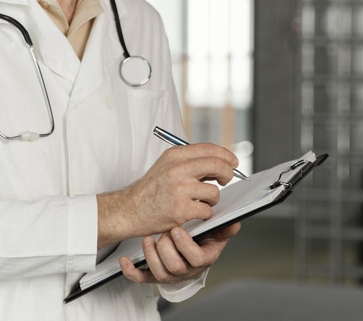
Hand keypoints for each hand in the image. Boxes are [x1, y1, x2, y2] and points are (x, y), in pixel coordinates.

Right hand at [97, 143, 239, 246]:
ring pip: (214, 191)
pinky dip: (205, 212)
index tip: (233, 162)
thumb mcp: (167, 166)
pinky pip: (207, 209)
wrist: (129, 210)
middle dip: (228, 173)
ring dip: (213, 198)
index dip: (226, 155)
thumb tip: (220, 161)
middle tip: (227, 179)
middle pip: (217, 165)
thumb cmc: (151, 190)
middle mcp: (177, 169)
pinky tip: (195, 211)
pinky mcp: (181, 209)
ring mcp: (179, 189)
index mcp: (175, 155)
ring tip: (202, 200)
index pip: (209, 149)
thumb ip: (191, 162)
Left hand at [119, 223, 240, 283]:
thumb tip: (234, 223)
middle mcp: (186, 269)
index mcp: (202, 259)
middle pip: (174, 266)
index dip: (185, 245)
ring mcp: (170, 274)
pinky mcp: (155, 275)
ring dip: (151, 255)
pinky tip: (125, 260)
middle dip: (166, 248)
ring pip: (159, 272)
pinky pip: (142, 278)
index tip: (177, 230)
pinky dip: (131, 271)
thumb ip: (225, 228)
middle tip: (164, 232)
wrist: (193, 250)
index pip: (195, 258)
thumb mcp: (217, 233)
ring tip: (149, 239)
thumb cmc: (204, 240)